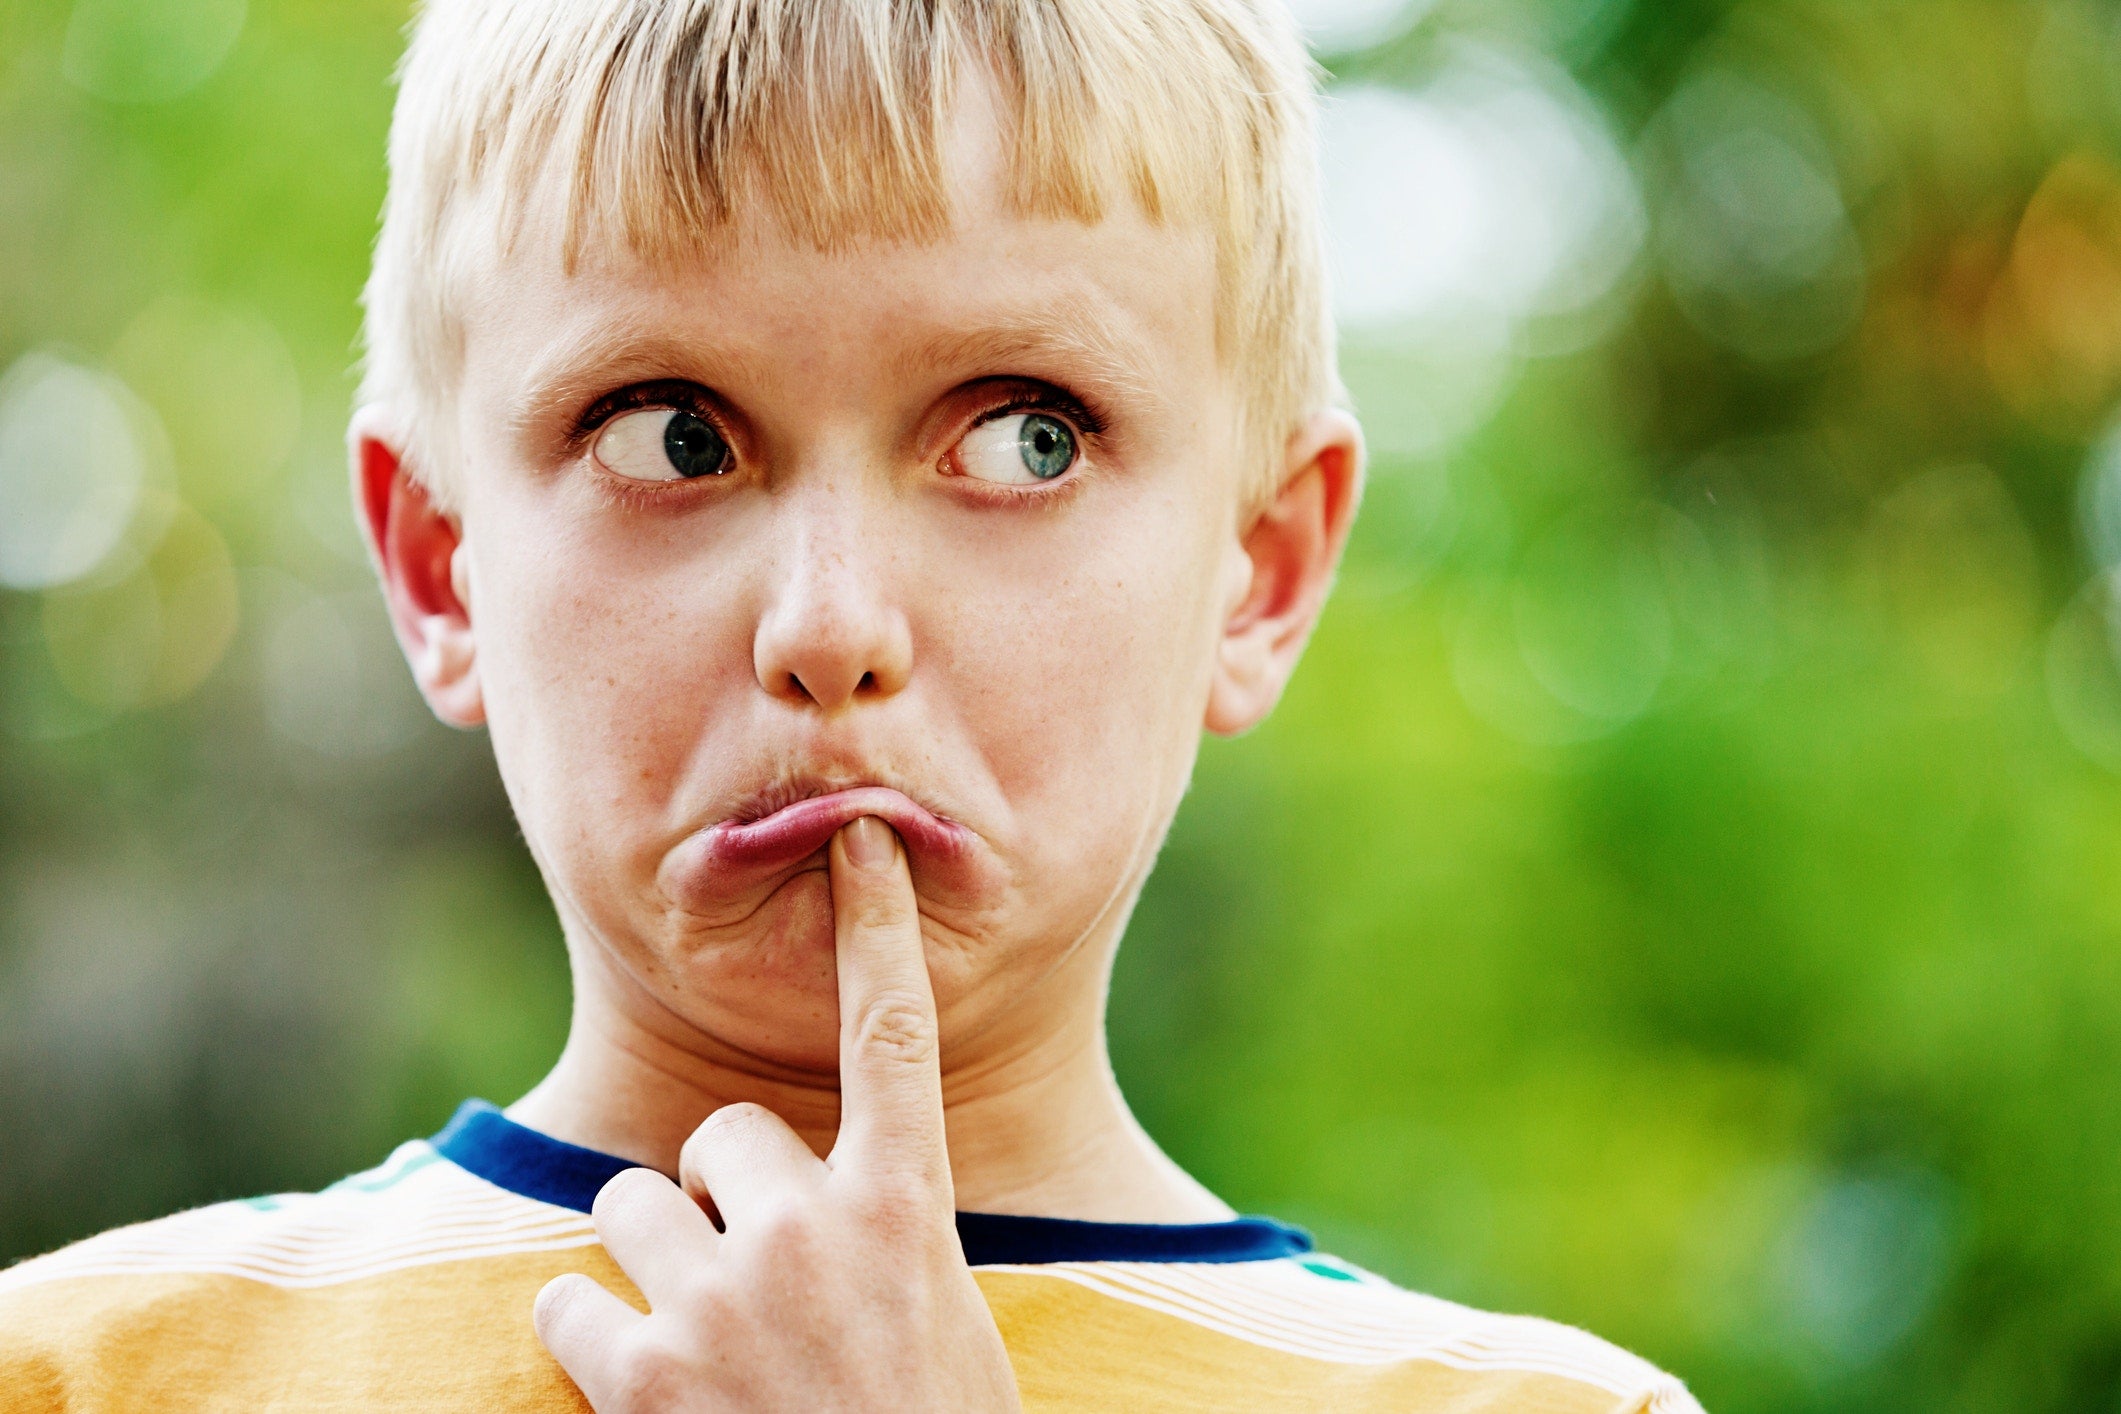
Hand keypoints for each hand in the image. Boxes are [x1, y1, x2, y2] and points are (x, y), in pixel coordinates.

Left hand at [532, 817, 1021, 1411]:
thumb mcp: (940, 1322)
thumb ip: (882, 1240)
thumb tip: (830, 1200)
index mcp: (905, 1214)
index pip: (893, 1039)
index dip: (877, 933)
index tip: (858, 842)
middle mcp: (812, 1235)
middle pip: (720, 1135)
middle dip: (719, 1196)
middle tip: (753, 1280)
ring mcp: (722, 1302)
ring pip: (632, 1207)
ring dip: (653, 1266)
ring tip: (703, 1343)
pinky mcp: (643, 1379)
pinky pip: (569, 1307)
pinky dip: (592, 1347)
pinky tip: (642, 1396)